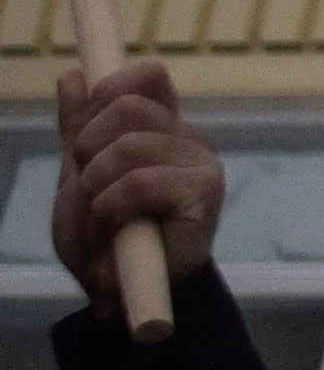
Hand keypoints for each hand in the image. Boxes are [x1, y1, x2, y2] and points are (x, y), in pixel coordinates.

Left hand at [51, 62, 217, 305]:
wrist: (122, 293)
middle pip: (127, 106)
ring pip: (128, 144)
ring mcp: (201, 165)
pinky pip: (139, 182)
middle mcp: (188, 138)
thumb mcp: (78, 178)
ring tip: (102, 216)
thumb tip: (73, 76)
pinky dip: (110, 206)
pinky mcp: (203, 195)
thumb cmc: (106, 238)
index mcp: (162, 127)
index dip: (109, 90)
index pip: (147, 77)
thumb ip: (78, 129)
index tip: (85, 130)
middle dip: (87, 147)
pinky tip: (116, 227)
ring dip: (95, 184)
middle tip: (89, 185)